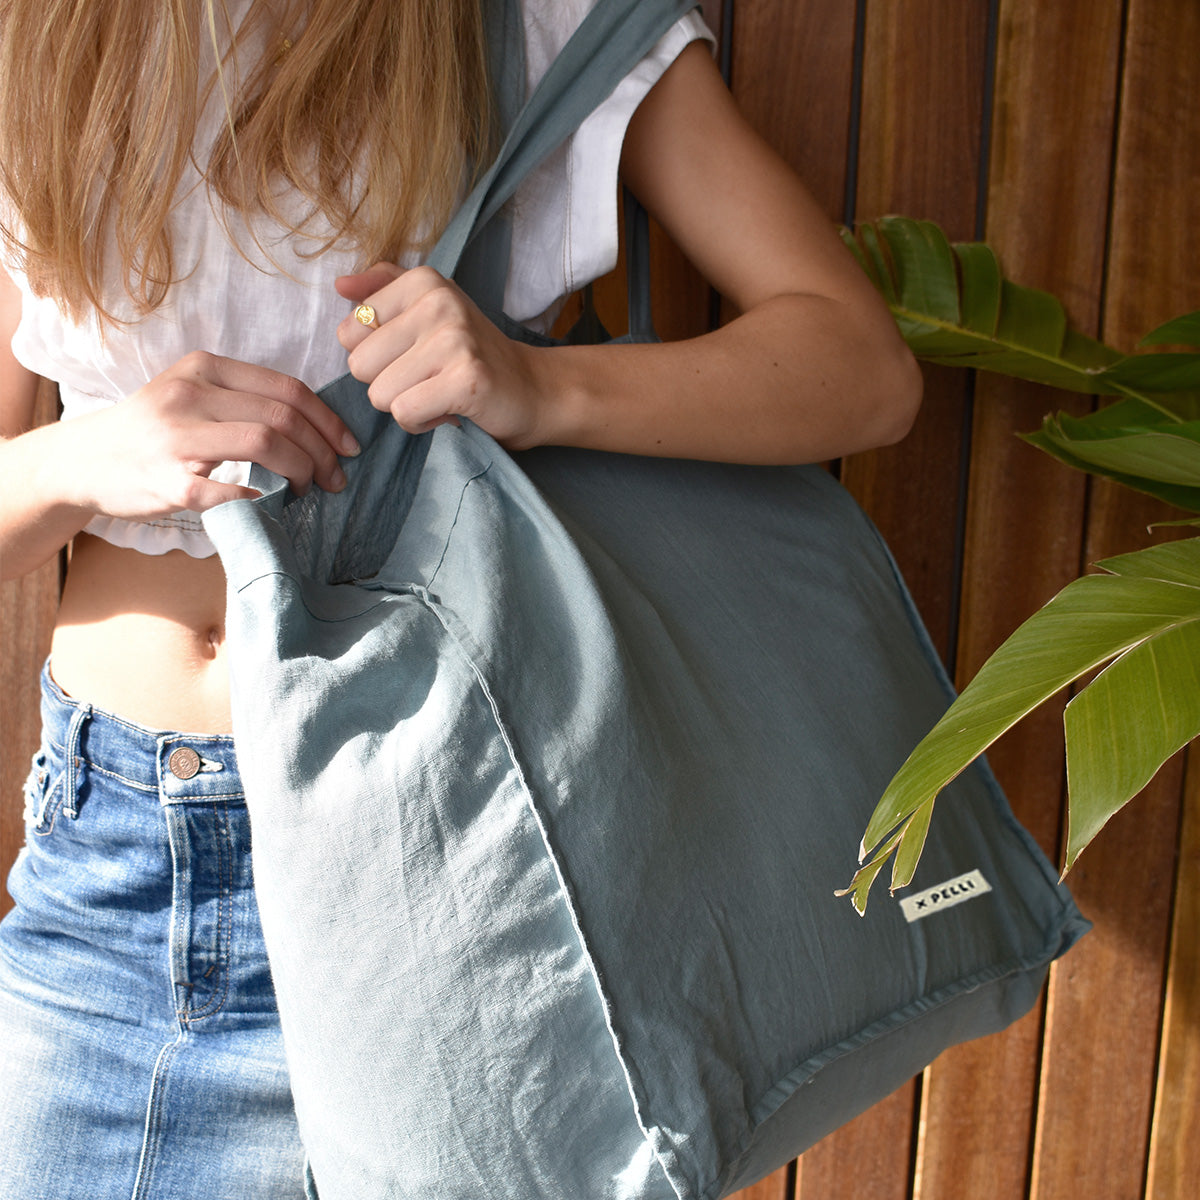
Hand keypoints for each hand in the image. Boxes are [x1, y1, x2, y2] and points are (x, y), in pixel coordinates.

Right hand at [61, 351, 359, 520]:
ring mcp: (176, 438)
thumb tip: (317, 427)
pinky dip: (263, 500)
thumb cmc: (153, 430)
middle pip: (283, 418)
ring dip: (300, 472)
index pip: (287, 389)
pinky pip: (233, 490)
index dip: (328, 421)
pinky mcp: (169, 481)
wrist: (83, 460)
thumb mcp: (192, 394)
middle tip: (334, 478)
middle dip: (322, 452)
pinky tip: (271, 505)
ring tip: (306, 489)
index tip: (349, 447)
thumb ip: (243, 399)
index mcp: (204, 369)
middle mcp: (189, 395)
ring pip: (265, 443)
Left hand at [336, 264, 550, 449]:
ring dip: (406, 406)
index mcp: (422, 282)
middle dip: (387, 384)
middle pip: (360, 365)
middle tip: (427, 380)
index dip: (376, 357)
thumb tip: (340, 287)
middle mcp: (438, 303)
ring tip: (438, 394)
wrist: (532, 388)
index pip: (349, 333)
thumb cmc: (472, 354)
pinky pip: (405, 414)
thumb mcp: (431, 309)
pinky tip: (447, 410)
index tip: (414, 357)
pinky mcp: (466, 379)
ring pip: (380, 394)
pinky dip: (421, 423)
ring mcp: (454, 340)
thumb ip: (383, 290)